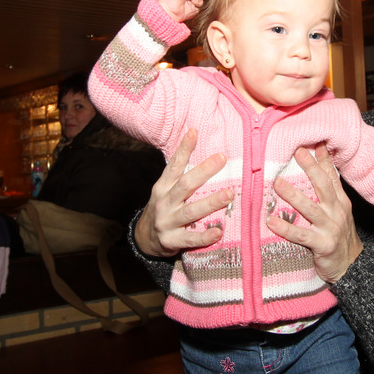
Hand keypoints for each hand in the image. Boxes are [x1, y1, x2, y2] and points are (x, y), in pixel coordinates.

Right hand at [135, 129, 233, 257]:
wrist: (145, 240)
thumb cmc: (164, 209)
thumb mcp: (166, 190)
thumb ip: (180, 174)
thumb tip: (197, 146)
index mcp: (163, 187)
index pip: (174, 165)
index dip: (184, 149)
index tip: (194, 132)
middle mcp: (164, 202)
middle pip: (185, 185)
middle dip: (204, 171)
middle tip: (221, 159)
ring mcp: (167, 222)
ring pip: (190, 211)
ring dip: (210, 203)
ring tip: (228, 194)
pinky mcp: (172, 241)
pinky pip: (190, 239)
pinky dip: (204, 237)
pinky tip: (218, 232)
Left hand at [269, 145, 361, 284]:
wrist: (351, 268)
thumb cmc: (338, 236)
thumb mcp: (338, 211)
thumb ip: (329, 190)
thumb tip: (320, 165)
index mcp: (340, 202)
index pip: (331, 177)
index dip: (323, 160)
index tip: (312, 142)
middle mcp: (337, 212)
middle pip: (324, 187)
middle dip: (311, 169)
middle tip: (297, 152)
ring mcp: (331, 229)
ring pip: (311, 209)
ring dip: (294, 195)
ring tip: (277, 184)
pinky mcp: (323, 245)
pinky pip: (302, 236)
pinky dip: (287, 228)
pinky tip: (271, 222)